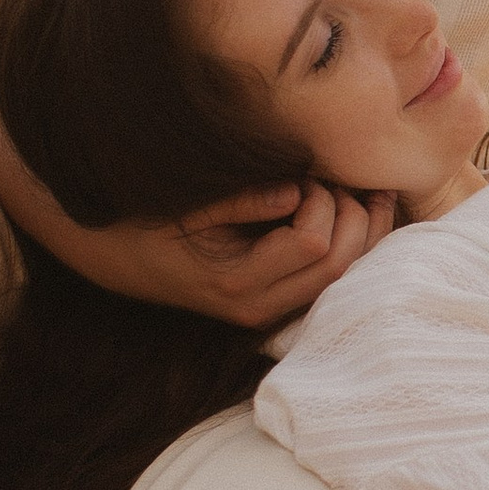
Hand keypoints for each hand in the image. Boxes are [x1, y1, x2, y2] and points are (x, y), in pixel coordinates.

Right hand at [63, 183, 398, 330]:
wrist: (117, 262)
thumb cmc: (147, 226)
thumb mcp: (187, 208)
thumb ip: (241, 201)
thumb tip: (295, 191)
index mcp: (237, 283)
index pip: (312, 246)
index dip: (321, 205)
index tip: (304, 179)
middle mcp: (260, 305)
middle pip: (338, 268)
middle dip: (354, 219)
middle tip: (341, 183)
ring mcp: (271, 309)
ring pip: (343, 278)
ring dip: (365, 234)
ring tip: (371, 194)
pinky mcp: (277, 301)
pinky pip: (331, 279)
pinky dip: (355, 246)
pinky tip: (364, 212)